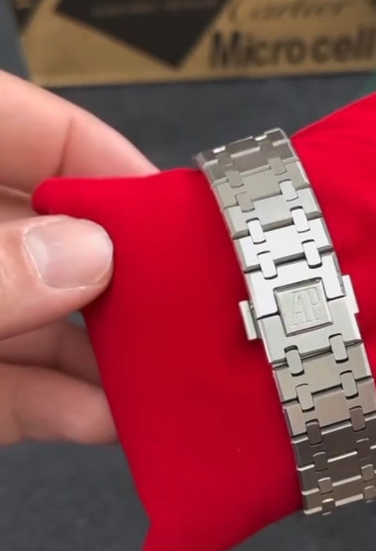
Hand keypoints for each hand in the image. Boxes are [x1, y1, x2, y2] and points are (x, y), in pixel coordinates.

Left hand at [0, 71, 153, 444]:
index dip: (98, 158)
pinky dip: (59, 408)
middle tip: (182, 303)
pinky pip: (12, 391)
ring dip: (103, 358)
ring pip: (39, 323)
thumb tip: (85, 259)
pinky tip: (107, 421)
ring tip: (165, 377)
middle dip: (119, 276)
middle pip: (47, 238)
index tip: (166, 209)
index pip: (20, 128)